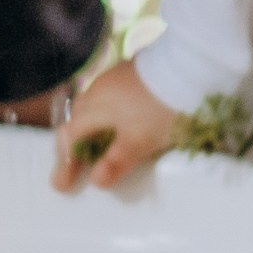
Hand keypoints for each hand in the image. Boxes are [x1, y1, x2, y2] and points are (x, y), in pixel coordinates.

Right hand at [52, 58, 179, 191]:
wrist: (189, 66)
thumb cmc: (159, 107)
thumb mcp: (139, 141)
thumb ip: (116, 161)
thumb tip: (96, 180)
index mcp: (94, 106)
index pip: (70, 137)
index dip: (66, 163)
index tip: (62, 186)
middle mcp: (98, 89)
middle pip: (78, 120)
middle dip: (74, 146)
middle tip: (75, 167)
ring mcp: (116, 77)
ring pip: (94, 109)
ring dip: (91, 131)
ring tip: (97, 149)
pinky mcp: (133, 72)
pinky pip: (110, 100)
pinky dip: (107, 118)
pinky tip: (120, 125)